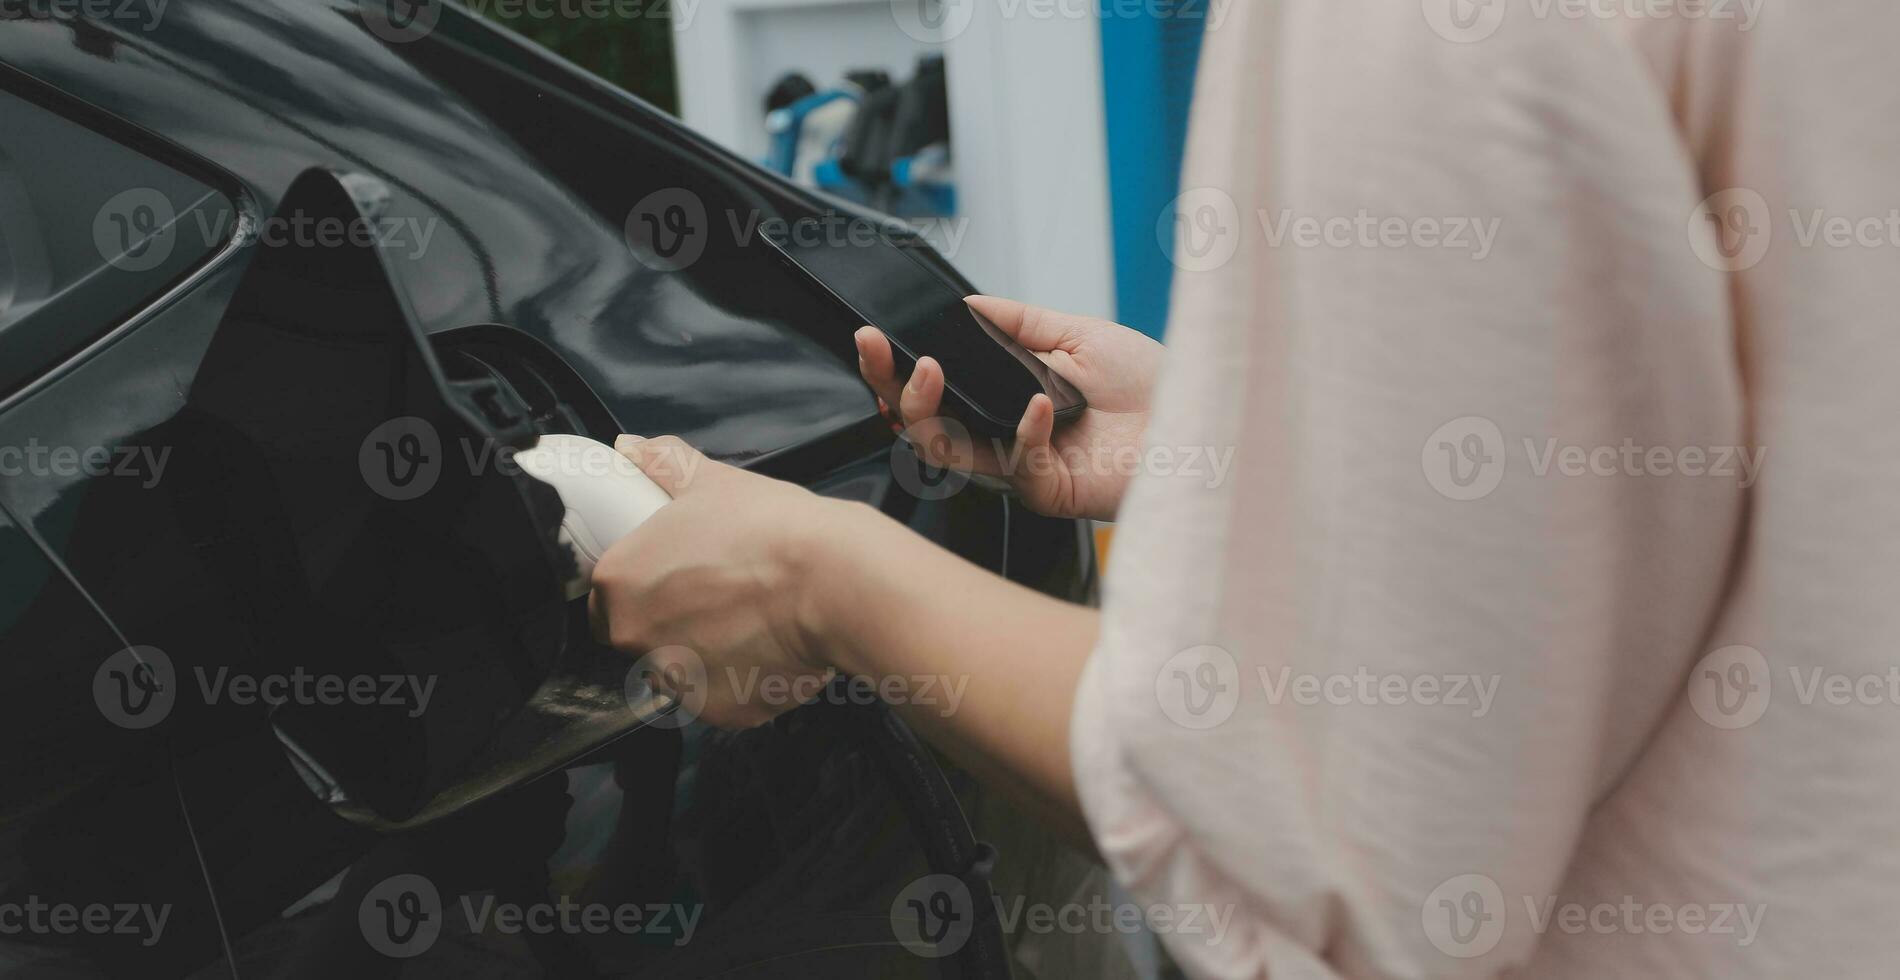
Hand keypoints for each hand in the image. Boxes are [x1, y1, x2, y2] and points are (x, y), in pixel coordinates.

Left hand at [587, 435, 856, 728]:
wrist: (832, 581)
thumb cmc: (769, 529)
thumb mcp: (712, 482)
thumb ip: (662, 463)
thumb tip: (631, 448)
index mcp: (619, 584)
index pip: (605, 598)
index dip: (639, 588)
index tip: (672, 579)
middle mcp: (635, 640)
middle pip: (639, 639)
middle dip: (670, 623)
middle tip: (718, 596)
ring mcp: (678, 682)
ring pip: (680, 672)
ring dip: (703, 653)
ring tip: (748, 620)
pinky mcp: (721, 711)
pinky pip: (722, 696)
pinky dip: (741, 678)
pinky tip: (767, 646)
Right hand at [855, 295, 1162, 520]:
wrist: (1201, 419)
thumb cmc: (1148, 384)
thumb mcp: (1076, 333)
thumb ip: (1017, 323)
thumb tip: (965, 304)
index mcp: (1002, 400)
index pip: (934, 392)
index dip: (896, 371)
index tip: (874, 339)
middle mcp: (1002, 436)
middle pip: (922, 426)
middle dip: (891, 388)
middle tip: (880, 353)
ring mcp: (1021, 468)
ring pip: (948, 452)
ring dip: (929, 410)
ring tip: (933, 370)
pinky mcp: (1048, 492)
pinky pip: (1016, 466)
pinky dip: (1023, 430)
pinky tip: (1040, 403)